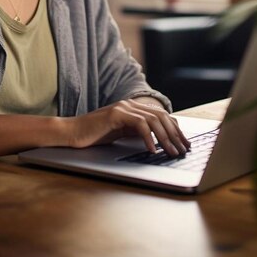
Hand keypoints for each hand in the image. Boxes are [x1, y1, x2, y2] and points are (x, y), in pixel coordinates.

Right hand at [67, 100, 189, 156]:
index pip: (161, 115)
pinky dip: (149, 138)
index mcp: (132, 108)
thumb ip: (137, 132)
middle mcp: (129, 104)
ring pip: (153, 120)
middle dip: (175, 134)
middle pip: (161, 116)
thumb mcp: (120, 133)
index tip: (184, 144)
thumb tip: (158, 141)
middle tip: (183, 150)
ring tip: (171, 152)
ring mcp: (123, 108)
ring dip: (165, 138)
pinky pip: (139, 125)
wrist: (71, 132)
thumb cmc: (94, 135)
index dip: (175, 129)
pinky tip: (152, 150)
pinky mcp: (116, 114)